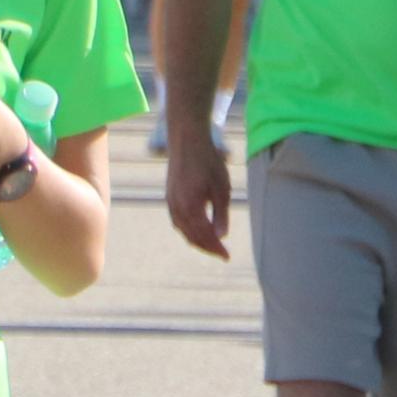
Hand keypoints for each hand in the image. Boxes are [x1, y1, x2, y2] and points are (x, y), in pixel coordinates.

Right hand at [163, 119, 231, 259]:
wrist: (187, 140)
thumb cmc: (208, 162)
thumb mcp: (221, 189)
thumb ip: (221, 214)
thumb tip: (222, 236)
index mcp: (191, 207)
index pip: (204, 236)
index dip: (216, 248)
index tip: (227, 256)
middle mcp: (177, 208)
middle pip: (192, 237)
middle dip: (207, 248)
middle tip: (222, 254)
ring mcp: (171, 203)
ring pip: (183, 230)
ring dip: (198, 240)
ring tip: (212, 245)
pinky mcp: (169, 197)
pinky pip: (178, 221)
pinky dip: (188, 230)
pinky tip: (198, 231)